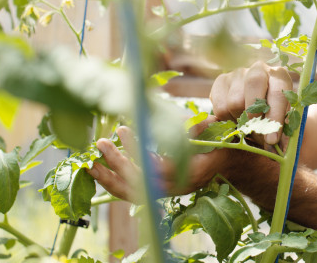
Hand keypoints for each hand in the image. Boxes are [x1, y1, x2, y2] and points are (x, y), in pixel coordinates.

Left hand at [87, 126, 225, 202]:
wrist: (226, 163)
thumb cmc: (219, 141)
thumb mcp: (214, 130)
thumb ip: (199, 126)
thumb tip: (186, 122)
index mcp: (191, 172)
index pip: (158, 167)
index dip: (137, 151)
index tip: (123, 130)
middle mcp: (177, 187)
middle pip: (141, 184)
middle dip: (117, 164)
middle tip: (100, 143)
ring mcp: (167, 192)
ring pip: (133, 194)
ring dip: (109, 180)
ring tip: (90, 165)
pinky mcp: (158, 193)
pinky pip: (132, 193)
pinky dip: (114, 183)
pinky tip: (99, 172)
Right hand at [210, 61, 292, 149]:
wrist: (254, 105)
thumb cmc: (271, 114)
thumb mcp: (280, 121)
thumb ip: (279, 132)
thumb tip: (275, 149)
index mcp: (280, 76)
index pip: (278, 93)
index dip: (275, 118)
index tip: (272, 140)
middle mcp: (259, 69)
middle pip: (253, 87)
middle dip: (254, 116)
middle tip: (255, 134)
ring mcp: (238, 73)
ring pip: (234, 101)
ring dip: (240, 122)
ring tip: (247, 128)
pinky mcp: (221, 81)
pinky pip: (220, 106)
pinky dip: (227, 120)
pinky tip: (236, 121)